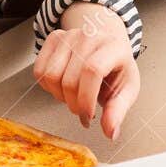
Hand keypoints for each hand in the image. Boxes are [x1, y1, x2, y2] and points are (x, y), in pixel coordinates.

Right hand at [34, 3, 139, 139]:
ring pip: (51, 75)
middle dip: (74, 104)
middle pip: (70, 79)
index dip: (86, 98)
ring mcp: (70, 35)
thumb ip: (117, 111)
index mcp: (114, 47)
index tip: (89, 115)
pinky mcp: (54, 38)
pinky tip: (62, 87)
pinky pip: (39, 70)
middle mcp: (90, 36)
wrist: (107, 48)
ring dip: (60, 96)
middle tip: (83, 111)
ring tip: (73, 97)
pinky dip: (48, 87)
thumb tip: (110, 131)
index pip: (92, 70)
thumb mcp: (126, 90)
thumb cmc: (117, 69)